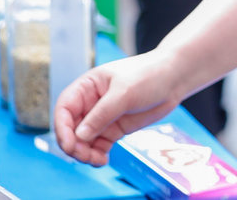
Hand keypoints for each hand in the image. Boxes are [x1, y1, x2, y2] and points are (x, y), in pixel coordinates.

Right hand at [54, 51, 183, 166]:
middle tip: (84, 156)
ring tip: (97, 160)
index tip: (69, 144)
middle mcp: (91, 103)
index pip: (65, 108)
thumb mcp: (124, 92)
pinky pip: (98, 146)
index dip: (62, 127)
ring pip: (83, 141)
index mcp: (88, 86)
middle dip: (74, 144)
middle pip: (71, 128)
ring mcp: (102, 118)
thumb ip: (102, 114)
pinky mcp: (113, 129)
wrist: (174, 79)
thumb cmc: (149, 75)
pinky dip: (96, 155)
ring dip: (85, 153)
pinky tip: (103, 160)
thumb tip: (79, 136)